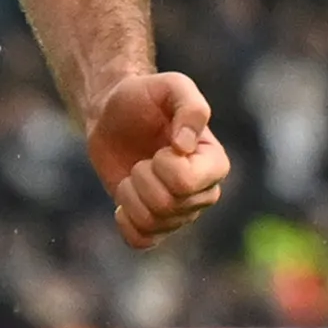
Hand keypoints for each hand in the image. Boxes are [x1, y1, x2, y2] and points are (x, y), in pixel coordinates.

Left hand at [88, 70, 232, 251]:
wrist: (112, 113)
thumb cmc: (145, 97)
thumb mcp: (171, 86)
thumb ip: (190, 107)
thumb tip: (185, 146)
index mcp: (215, 163)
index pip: (186, 184)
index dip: (163, 165)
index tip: (161, 146)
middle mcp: (203, 193)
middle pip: (167, 206)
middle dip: (143, 177)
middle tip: (144, 158)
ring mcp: (179, 213)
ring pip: (151, 223)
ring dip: (131, 194)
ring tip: (135, 173)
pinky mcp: (154, 224)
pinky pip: (141, 241)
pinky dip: (126, 222)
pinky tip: (123, 201)